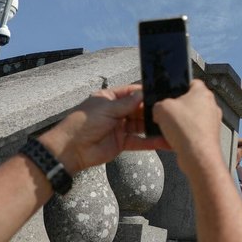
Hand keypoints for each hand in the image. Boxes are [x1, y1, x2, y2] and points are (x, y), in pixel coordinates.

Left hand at [39, 85, 168, 173]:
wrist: (71, 150)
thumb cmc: (84, 124)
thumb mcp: (106, 109)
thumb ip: (126, 103)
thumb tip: (143, 94)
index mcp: (109, 99)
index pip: (130, 92)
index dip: (144, 93)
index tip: (160, 92)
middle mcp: (116, 111)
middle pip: (138, 108)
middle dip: (151, 110)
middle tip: (169, 110)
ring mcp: (120, 127)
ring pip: (140, 125)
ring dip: (153, 126)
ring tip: (170, 125)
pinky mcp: (122, 143)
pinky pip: (139, 141)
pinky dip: (150, 142)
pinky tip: (163, 141)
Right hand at [152, 79, 223, 173]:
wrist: (198, 156)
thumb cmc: (186, 128)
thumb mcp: (162, 109)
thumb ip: (158, 105)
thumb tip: (159, 110)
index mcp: (202, 93)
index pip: (192, 82)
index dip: (179, 86)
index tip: (169, 93)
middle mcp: (210, 106)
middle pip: (190, 103)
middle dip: (176, 109)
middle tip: (164, 113)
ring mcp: (211, 123)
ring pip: (190, 120)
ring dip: (178, 125)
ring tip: (165, 130)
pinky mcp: (209, 137)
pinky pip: (191, 134)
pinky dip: (181, 137)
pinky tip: (170, 142)